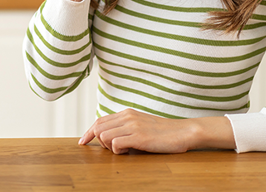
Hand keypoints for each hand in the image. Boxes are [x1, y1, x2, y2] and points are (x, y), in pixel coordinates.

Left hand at [78, 108, 234, 153]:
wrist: (183, 132)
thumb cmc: (163, 133)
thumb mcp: (141, 126)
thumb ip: (126, 128)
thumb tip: (109, 139)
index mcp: (127, 113)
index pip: (99, 120)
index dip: (89, 132)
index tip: (82, 142)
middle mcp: (127, 116)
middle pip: (98, 127)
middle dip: (97, 141)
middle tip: (110, 150)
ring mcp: (132, 126)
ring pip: (104, 136)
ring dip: (108, 147)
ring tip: (122, 151)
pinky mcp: (139, 136)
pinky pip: (116, 143)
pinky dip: (117, 151)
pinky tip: (127, 152)